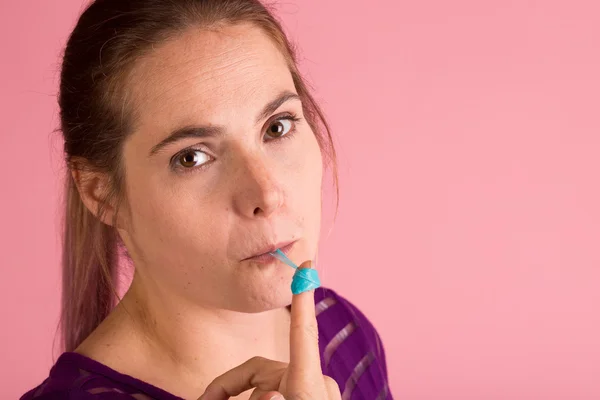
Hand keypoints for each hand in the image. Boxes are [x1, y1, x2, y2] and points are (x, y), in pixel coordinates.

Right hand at [198, 260, 340, 399]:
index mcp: (308, 385)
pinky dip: (262, 399)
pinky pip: (283, 392)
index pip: (302, 333)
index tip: (306, 264)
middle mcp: (316, 384)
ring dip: (246, 397)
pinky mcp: (314, 399)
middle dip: (229, 385)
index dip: (301, 297)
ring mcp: (317, 393)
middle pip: (261, 369)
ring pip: (268, 385)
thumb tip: (269, 392)